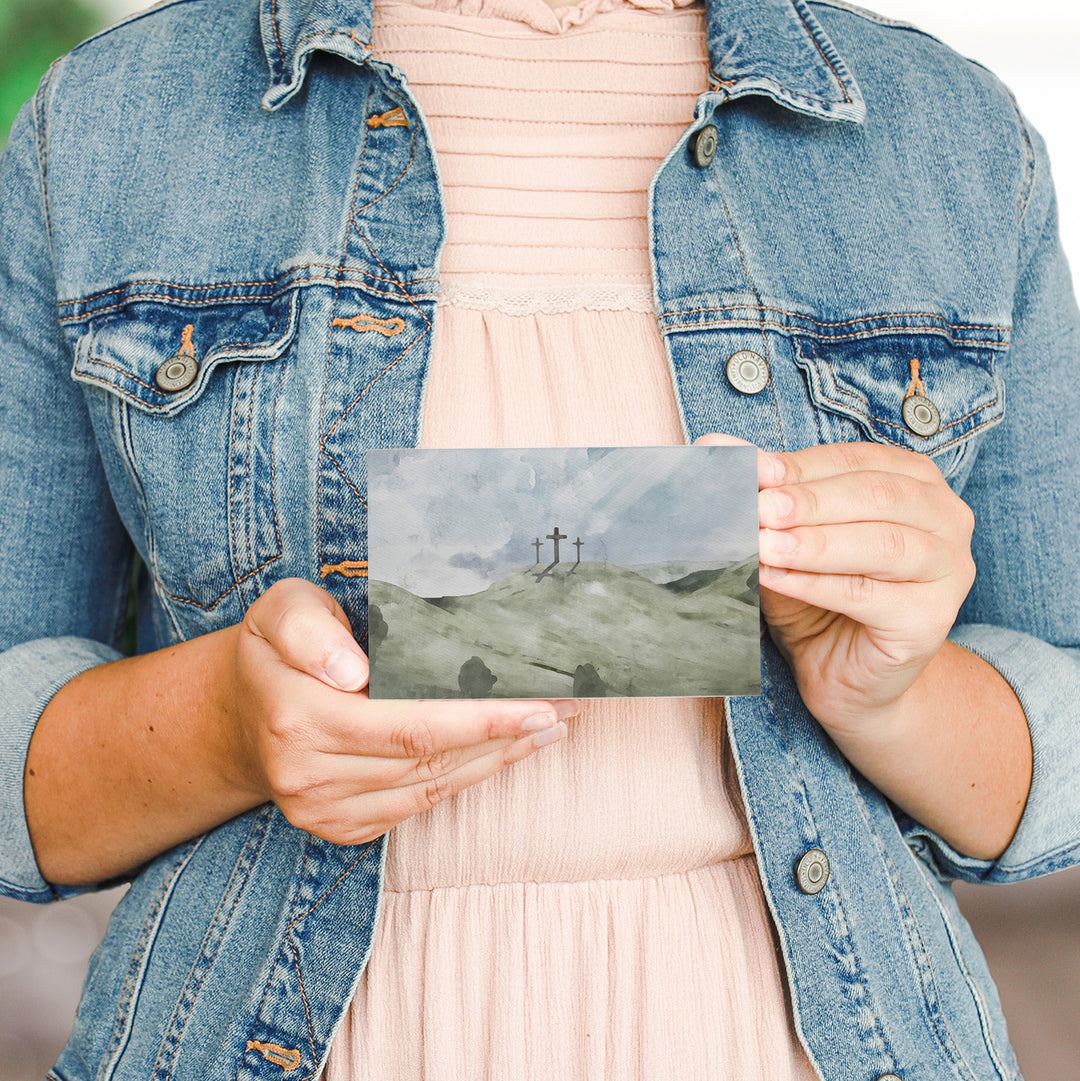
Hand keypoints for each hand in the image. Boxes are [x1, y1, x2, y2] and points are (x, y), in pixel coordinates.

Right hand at [224, 578, 576, 845]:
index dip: (480, 718)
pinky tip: (505, 753)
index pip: (408, 724)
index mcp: (296, 716)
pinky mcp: (340, 828)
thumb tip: (353, 672)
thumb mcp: (281, 611)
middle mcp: (306, 775)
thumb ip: (310, 630)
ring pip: (431, 788)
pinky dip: (468, 779)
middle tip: (567, 711)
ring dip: (498, 760)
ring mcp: (322, 810)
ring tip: (552, 728)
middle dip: (506, 736)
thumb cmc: (277, 649)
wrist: (238, 714)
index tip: (539, 704)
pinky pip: (418, 806)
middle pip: (430, 760)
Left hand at [752, 441, 975, 737]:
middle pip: (874, 496)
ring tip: (762, 545)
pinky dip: (815, 584)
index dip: (797, 466)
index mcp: (917, 481)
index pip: (854, 461)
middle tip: (756, 507)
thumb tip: (715, 445)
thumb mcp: (789, 537)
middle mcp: (946, 518)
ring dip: (813, 543)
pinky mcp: (932, 619)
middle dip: (807, 501)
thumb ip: (766, 493)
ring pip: (880, 545)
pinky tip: (774, 577)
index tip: (749, 470)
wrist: (845, 675)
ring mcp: (949, 569)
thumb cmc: (819, 596)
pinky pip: (867, 595)